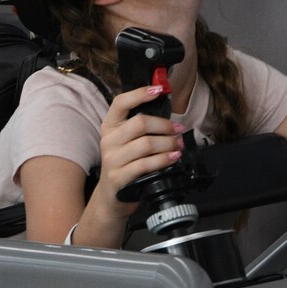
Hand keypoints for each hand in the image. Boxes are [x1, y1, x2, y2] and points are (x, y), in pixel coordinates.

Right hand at [94, 84, 182, 214]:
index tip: (159, 89)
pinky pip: (145, 164)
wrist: (112, 197)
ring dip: (168, 144)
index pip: (121, 102)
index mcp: (110, 126)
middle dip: (165, 126)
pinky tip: (173, 158)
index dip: (140, 93)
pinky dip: (163, 160)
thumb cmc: (126, 165)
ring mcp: (111, 159)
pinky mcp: (118, 177)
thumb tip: (168, 116)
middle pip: (140, 123)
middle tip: (178, 130)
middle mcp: (108, 140)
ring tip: (178, 146)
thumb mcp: (127, 143)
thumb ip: (141, 128)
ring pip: (146, 144)